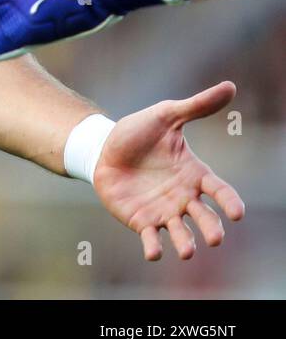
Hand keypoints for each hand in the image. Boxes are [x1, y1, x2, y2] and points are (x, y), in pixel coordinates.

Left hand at [92, 81, 245, 259]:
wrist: (102, 147)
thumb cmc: (138, 132)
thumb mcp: (166, 115)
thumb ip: (196, 106)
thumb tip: (230, 86)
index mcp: (194, 174)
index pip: (220, 190)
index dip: (230, 202)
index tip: (237, 213)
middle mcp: (184, 197)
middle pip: (204, 218)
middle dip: (211, 229)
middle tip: (215, 237)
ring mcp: (163, 211)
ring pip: (181, 233)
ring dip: (186, 244)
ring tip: (187, 251)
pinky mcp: (141, 221)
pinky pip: (151, 239)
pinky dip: (154, 247)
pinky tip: (154, 252)